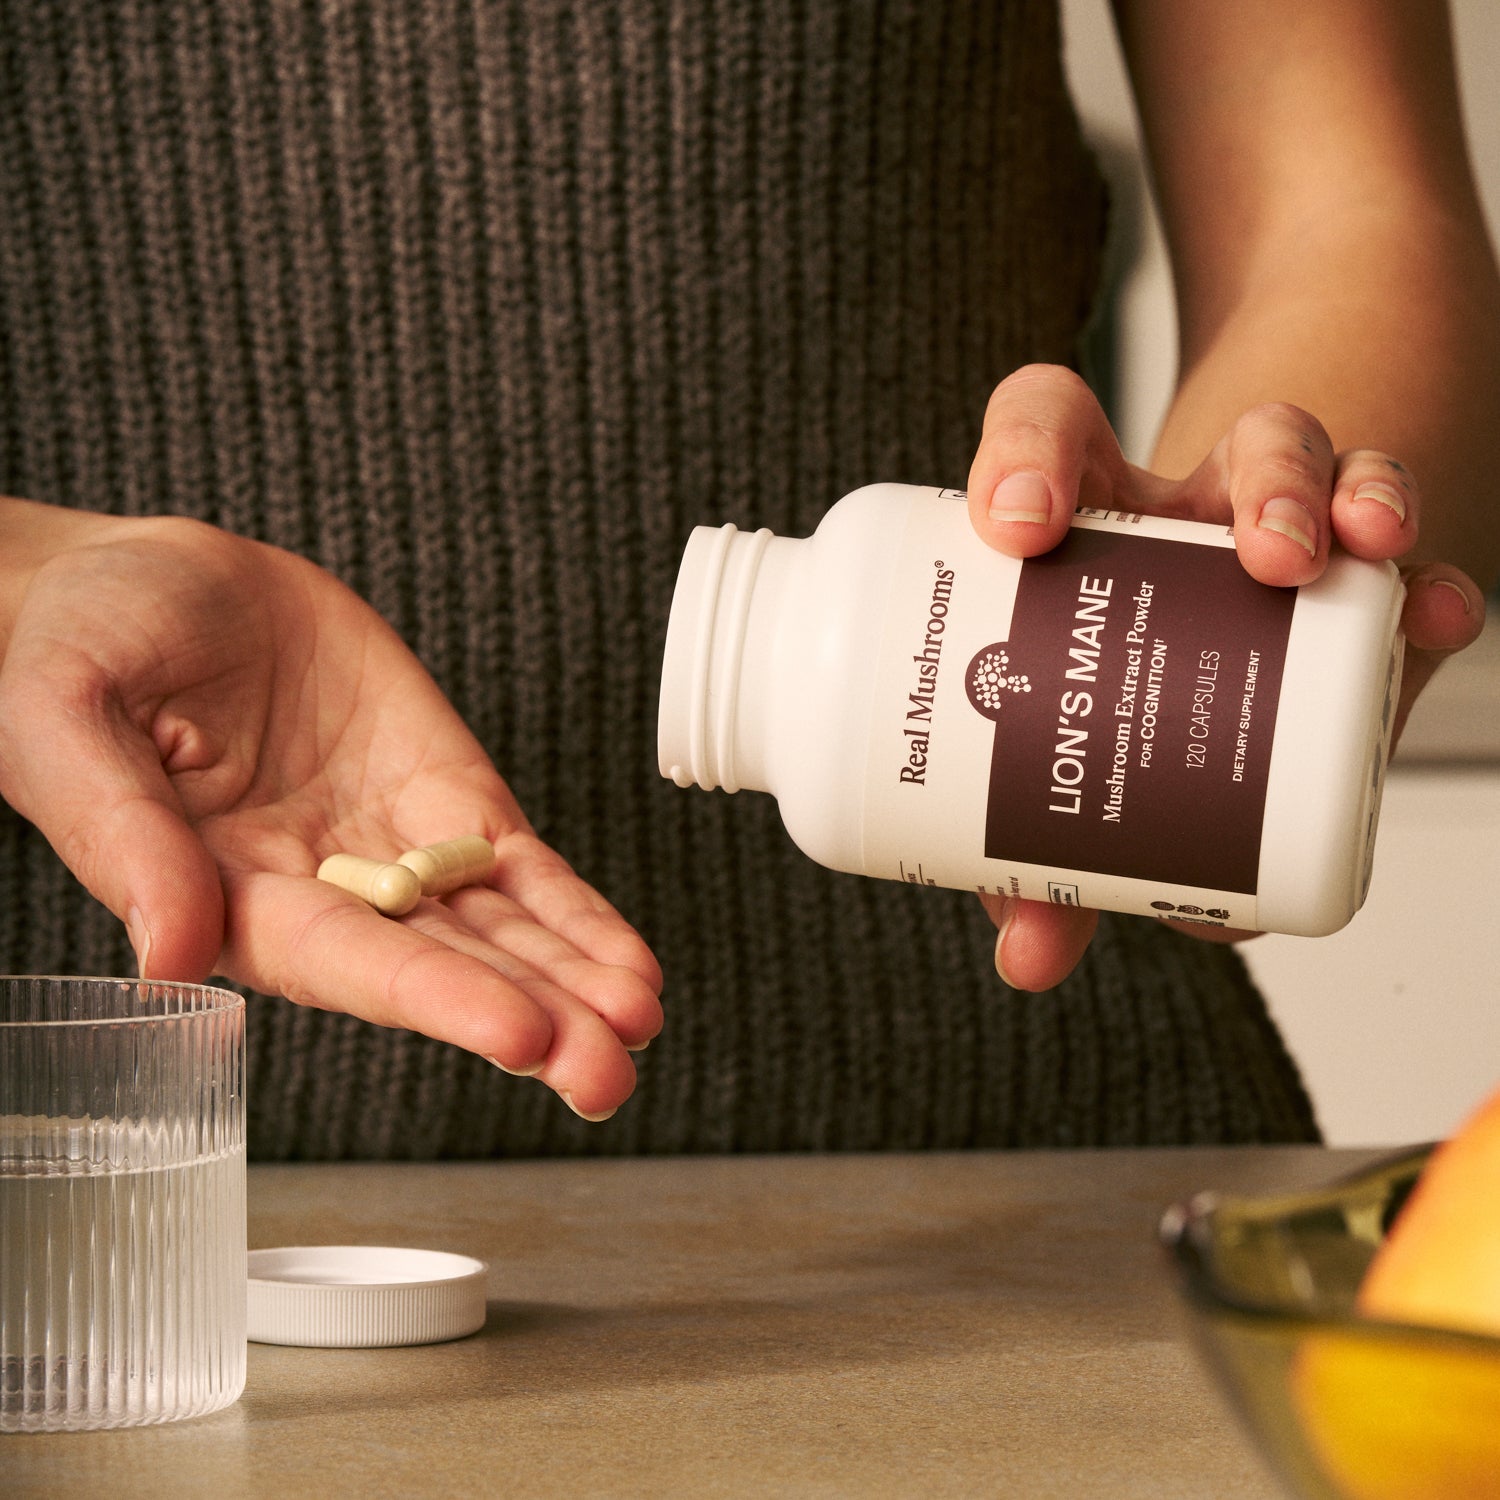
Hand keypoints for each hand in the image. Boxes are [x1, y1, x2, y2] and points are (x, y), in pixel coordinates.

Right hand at [0, 501, 661, 1120]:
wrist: (141, 581)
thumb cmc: (76, 650)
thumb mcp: (64, 720)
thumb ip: (122, 836)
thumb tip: (168, 953)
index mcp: (230, 892)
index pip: (345, 962)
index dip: (434, 997)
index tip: (519, 1032)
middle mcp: (322, 889)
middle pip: (440, 969)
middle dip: (533, 1018)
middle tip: (610, 1068)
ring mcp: (388, 844)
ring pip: (495, 929)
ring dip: (572, 976)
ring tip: (640, 1017)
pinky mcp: (437, 792)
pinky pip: (515, 862)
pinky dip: (571, 908)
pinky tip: (623, 959)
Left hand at [963, 364, 1485, 990]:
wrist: (1186, 686)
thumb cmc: (1093, 712)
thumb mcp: (1054, 777)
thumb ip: (1033, 861)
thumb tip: (1031, 956)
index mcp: (1083, 521)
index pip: (1050, 428)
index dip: (1029, 453)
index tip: (1020, 526)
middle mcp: (1184, 511)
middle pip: (1226, 447)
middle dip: (1258, 484)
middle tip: (1263, 556)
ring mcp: (1272, 535)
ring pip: (1321, 472)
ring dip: (1337, 505)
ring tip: (1338, 564)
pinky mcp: (1353, 583)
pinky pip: (1401, 559)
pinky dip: (1425, 588)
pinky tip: (1434, 614)